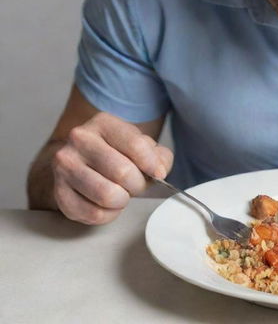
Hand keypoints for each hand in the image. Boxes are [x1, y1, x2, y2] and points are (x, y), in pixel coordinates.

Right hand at [52, 112, 172, 224]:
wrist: (80, 160)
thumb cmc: (116, 153)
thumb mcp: (141, 145)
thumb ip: (159, 156)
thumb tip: (159, 171)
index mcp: (103, 122)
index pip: (136, 145)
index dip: (153, 165)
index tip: (159, 174)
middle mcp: (80, 139)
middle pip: (123, 172)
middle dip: (137, 185)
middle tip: (135, 185)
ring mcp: (65, 165)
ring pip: (106, 195)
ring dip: (122, 201)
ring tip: (122, 194)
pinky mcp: (58, 192)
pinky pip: (92, 213)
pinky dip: (108, 215)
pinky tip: (108, 205)